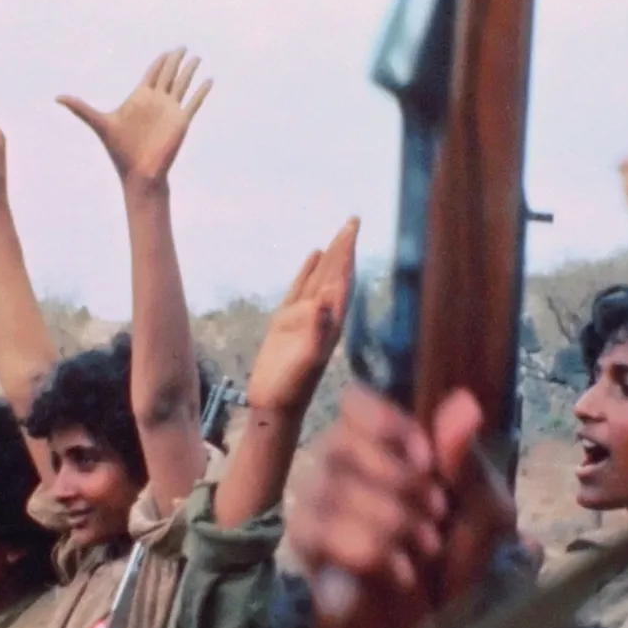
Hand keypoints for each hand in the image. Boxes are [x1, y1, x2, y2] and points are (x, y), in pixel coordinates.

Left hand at [57, 47, 211, 190]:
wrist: (139, 173)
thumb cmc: (119, 151)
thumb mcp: (99, 123)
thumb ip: (80, 108)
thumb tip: (56, 97)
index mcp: (140, 97)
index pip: (152, 72)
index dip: (160, 60)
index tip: (168, 50)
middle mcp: (157, 101)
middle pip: (168, 74)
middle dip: (176, 60)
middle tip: (183, 47)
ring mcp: (170, 110)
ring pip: (182, 84)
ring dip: (190, 71)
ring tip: (197, 58)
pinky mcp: (181, 121)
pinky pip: (194, 102)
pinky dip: (202, 91)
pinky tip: (209, 80)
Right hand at [246, 218, 358, 413]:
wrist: (275, 406)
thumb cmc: (292, 388)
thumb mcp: (306, 361)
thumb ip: (318, 331)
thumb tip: (328, 298)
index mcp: (331, 322)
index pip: (341, 280)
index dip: (347, 255)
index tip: (352, 230)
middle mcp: (322, 316)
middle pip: (335, 274)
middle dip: (344, 248)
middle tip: (353, 221)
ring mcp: (305, 317)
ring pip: (319, 278)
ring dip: (329, 257)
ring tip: (337, 234)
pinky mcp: (286, 322)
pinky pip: (300, 289)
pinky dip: (306, 271)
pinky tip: (312, 256)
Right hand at [285, 385, 513, 601]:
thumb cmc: (465, 570)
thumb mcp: (485, 515)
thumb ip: (465, 462)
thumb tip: (463, 402)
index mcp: (383, 452)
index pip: (353, 404)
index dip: (384, 423)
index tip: (426, 461)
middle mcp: (341, 475)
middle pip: (334, 444)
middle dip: (393, 480)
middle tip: (435, 517)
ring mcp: (319, 515)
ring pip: (320, 489)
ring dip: (381, 518)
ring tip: (422, 550)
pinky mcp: (309, 559)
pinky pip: (309, 532)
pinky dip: (360, 548)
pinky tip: (398, 572)